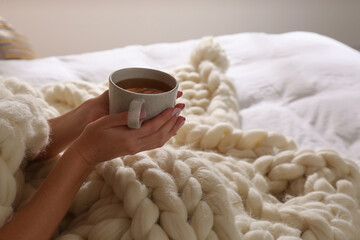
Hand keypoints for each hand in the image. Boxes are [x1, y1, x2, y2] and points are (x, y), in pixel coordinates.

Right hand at [68, 103, 184, 165]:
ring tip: (181, 120)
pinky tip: (168, 130)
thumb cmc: (92, 135)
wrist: (87, 153)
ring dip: (171, 130)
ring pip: (160, 141)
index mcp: (129, 138)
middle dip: (172, 122)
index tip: (174, 107)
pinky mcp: (134, 150)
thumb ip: (124, 117)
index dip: (166, 117)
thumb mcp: (105, 122)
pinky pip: (154, 144)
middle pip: (160, 134)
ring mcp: (135, 149)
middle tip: (181, 110)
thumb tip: (143, 111)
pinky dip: (164, 136)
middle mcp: (135, 145)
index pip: (153, 127)